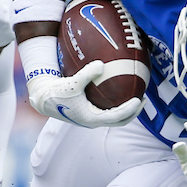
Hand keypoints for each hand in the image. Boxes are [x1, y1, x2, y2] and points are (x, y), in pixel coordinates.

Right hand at [26, 60, 141, 127]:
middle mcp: (93, 121)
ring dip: (126, 111)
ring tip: (137, 97)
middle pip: (119, 121)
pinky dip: (116, 105)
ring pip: (114, 118)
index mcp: (91, 118)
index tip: (140, 100)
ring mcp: (91, 119)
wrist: (43, 99)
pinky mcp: (88, 114)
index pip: (116, 117)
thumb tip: (102, 64)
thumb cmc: (57, 92)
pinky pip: (107, 111)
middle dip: (133, 113)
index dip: (130, 110)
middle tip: (143, 100)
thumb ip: (87, 74)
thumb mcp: (72, 82)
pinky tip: (120, 92)